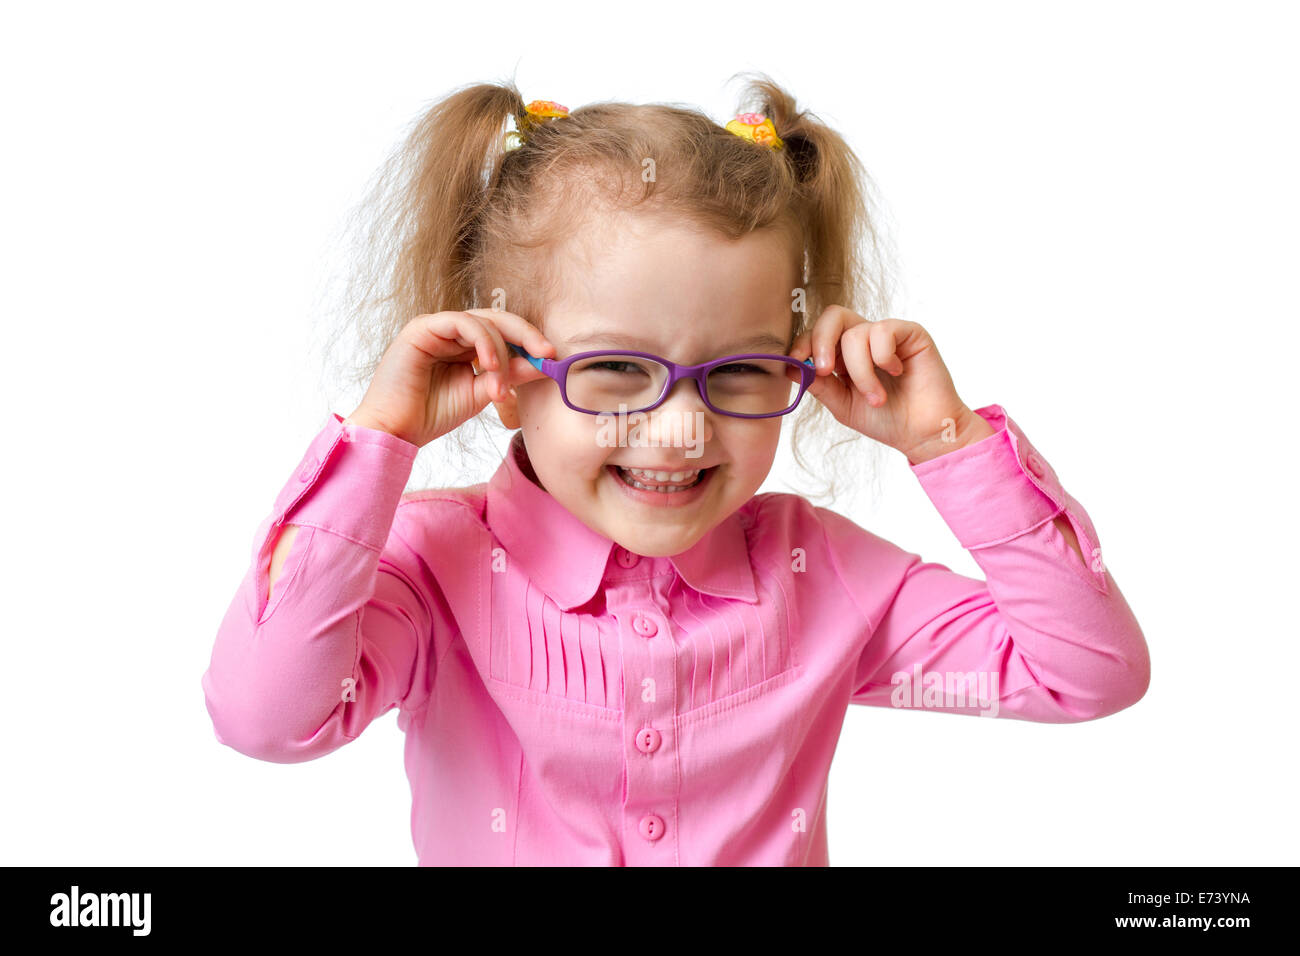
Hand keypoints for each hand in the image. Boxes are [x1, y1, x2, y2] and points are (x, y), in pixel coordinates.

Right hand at [347, 308, 554, 447]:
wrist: (397, 430)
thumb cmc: (432, 414)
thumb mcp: (481, 393)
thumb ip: (509, 376)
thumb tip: (542, 364)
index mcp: (465, 345)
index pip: (504, 333)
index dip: (529, 341)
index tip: (552, 359)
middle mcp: (451, 332)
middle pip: (498, 320)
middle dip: (526, 335)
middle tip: (547, 353)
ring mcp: (436, 326)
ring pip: (483, 321)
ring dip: (501, 351)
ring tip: (501, 382)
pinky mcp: (423, 327)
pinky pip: (461, 323)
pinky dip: (482, 342)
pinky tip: (490, 366)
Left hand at [788, 307, 992, 463]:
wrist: (923, 433)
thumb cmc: (886, 419)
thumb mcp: (843, 405)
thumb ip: (819, 385)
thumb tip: (789, 367)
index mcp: (844, 354)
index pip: (817, 333)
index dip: (803, 343)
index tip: (797, 363)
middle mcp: (865, 339)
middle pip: (833, 315)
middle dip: (821, 341)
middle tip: (825, 370)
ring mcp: (887, 334)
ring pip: (856, 333)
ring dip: (861, 371)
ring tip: (876, 398)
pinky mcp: (910, 332)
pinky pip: (883, 331)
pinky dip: (883, 357)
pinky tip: (897, 373)